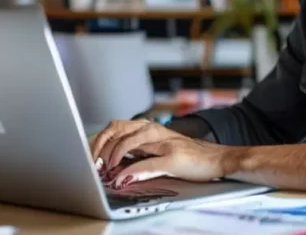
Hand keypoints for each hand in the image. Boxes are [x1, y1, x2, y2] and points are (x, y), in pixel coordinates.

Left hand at [89, 119, 228, 187]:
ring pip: (129, 139)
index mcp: (149, 128)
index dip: (97, 140)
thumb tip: (112, 166)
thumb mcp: (157, 154)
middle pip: (117, 128)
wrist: (218, 159)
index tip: (88, 156)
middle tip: (91, 163)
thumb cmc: (190, 157)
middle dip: (99, 145)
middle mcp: (154, 130)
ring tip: (103, 168)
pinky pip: (147, 162)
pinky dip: (131, 170)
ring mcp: (164, 142)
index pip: (115, 127)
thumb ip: (136, 156)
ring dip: (112, 154)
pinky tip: (121, 177)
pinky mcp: (173, 157)